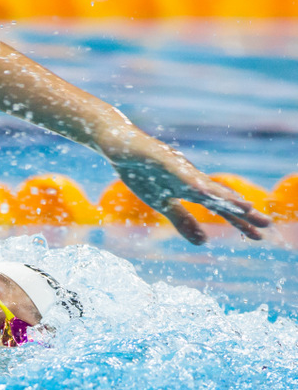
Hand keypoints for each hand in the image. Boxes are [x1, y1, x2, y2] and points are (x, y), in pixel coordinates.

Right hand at [111, 144, 270, 244]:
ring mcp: (179, 168)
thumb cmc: (143, 173)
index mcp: (192, 190)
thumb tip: (204, 243)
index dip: (239, 222)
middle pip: (220, 197)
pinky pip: (177, 172)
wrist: (122, 147)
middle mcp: (192, 178)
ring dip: (224, 197)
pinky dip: (191, 182)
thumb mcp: (163, 204)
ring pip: (205, 185)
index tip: (259, 237)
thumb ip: (183, 221)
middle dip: (242, 212)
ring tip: (245, 208)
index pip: (221, 208)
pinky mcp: (162, 159)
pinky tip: (202, 191)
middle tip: (266, 224)